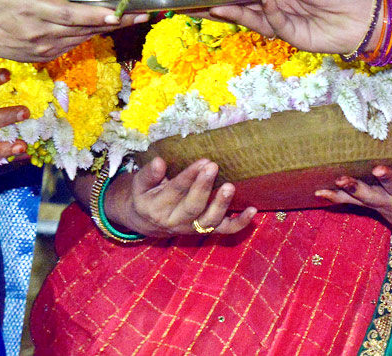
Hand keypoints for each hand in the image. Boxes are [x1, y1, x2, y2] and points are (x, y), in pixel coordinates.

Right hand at [0, 0, 145, 62]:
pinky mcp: (47, 57)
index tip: (119, 11)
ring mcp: (45, 49)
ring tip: (133, 18)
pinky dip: (91, 34)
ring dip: (109, 28)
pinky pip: (74, 44)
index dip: (96, 14)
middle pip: (84, 28)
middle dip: (116, 21)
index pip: (70, 14)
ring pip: (83, 37)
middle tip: (143, 13)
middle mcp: (41, 33)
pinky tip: (107, 25)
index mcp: (32, 10)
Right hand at [104, 157, 256, 237]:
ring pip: (209, 221)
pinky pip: (225, 230)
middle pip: (192, 207)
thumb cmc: (146, 195)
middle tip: (213, 167)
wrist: (147, 222)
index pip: (175, 191)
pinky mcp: (206, 231)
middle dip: (203, 188)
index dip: (189, 176)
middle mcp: (175, 222)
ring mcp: (193, 228)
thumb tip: (159, 162)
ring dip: (221, 205)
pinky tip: (252, 210)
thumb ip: (149, 174)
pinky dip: (240, 223)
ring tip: (230, 186)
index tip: (202, 161)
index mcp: (157, 208)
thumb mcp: (139, 185)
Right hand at [212, 0, 374, 53]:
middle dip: (217, 4)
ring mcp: (282, 21)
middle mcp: (276, 4)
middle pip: (241, 5)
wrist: (365, 12)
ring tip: (210, 6)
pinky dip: (266, 11)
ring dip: (231, 12)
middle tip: (190, 3)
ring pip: (250, 18)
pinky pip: (273, 23)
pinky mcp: (291, 36)